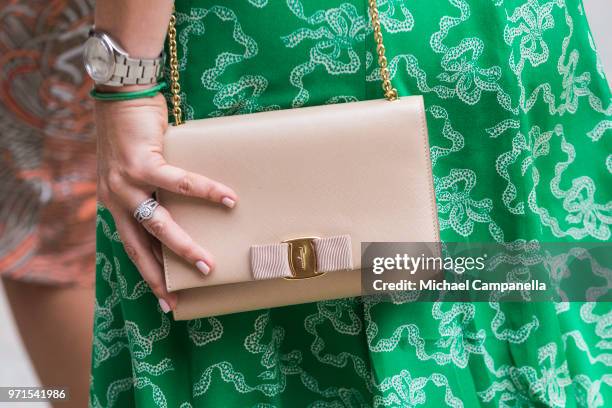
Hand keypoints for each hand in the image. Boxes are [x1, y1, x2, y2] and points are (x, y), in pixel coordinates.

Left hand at [95, 93, 236, 311]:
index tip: (166, 299)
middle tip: (181, 297)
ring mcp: (125, 183)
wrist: (120, 96)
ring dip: (184, 246)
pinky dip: (204, 192)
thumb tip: (184, 206)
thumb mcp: (135, 169)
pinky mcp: (141, 163)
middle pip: (141, 246)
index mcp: (115, 204)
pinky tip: (227, 199)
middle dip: (162, 274)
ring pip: (157, 224)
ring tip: (208, 263)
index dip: (148, 274)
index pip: (132, 248)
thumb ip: (150, 189)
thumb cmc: (133, 132)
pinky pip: (177, 182)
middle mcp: (116, 199)